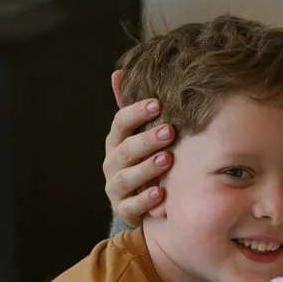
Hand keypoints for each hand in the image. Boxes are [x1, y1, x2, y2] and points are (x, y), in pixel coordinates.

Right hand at [104, 70, 175, 224]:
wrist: (141, 199)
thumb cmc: (144, 157)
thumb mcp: (138, 132)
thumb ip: (130, 106)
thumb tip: (118, 72)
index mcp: (117, 141)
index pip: (120, 123)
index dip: (136, 113)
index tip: (158, 104)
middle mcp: (113, 163)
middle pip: (125, 150)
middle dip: (147, 140)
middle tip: (170, 131)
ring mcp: (116, 188)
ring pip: (126, 178)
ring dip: (146, 168)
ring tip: (168, 160)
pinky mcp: (124, 210)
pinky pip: (132, 206)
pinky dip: (146, 200)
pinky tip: (161, 193)